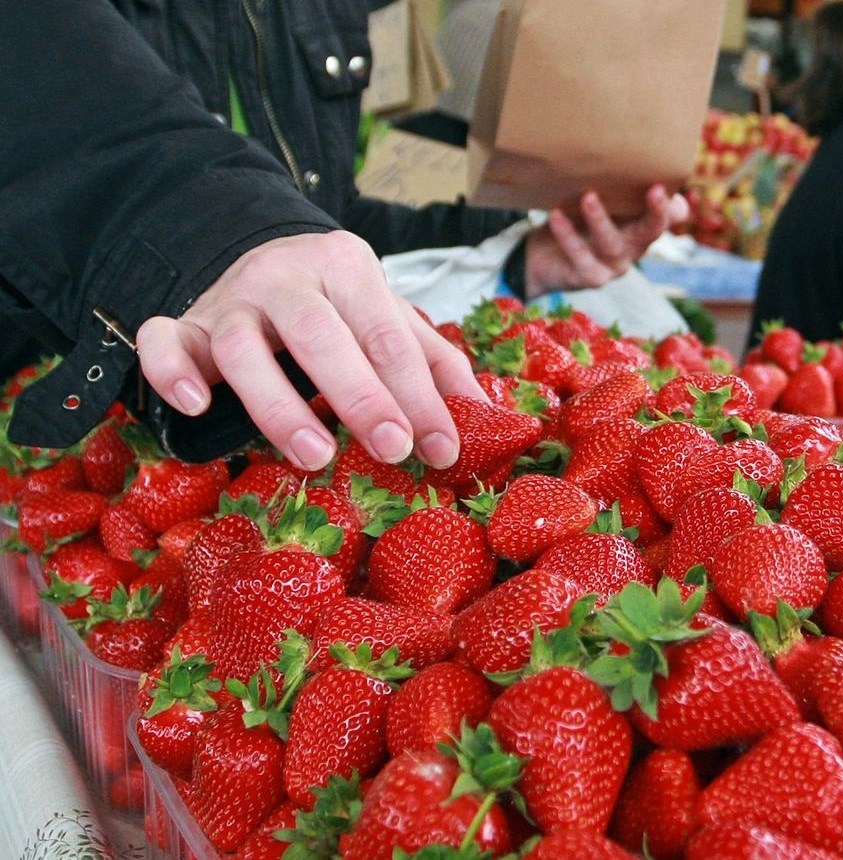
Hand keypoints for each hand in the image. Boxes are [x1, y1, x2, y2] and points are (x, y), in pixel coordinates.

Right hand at [134, 231, 483, 471]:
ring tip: (315, 456)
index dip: (419, 394)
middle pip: (320, 335)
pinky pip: (163, 339)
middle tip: (392, 449)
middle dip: (361, 395)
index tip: (440, 448)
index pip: (388, 336)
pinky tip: (197, 405)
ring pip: (242, 345)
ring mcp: (229, 298)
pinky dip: (173, 370)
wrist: (263, 261)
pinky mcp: (183, 323)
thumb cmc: (339, 308)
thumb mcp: (391, 320)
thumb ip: (437, 363)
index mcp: (349, 268)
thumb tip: (490, 417)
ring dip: (278, 403)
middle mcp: (286, 275)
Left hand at [524, 185, 688, 293]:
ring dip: (600, 219)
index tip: (661, 184)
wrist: (545, 259)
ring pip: (611, 243)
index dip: (668, 204)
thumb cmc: (577, 221)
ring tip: (588, 197)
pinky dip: (567, 235)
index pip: (666, 216)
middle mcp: (634, 246)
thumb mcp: (600, 201)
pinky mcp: (592, 277)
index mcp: (641, 225)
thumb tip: (625, 150)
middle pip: (651, 231)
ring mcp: (615, 265)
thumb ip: (615, 185)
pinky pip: (581, 257)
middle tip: (655, 190)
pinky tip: (556, 215)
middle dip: (656, 212)